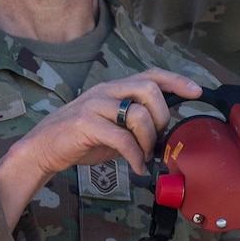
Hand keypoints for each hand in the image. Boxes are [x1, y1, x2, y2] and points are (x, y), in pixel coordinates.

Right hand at [0, 70, 201, 227]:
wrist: (43, 149)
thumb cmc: (81, 139)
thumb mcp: (114, 127)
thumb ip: (136, 125)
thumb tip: (165, 135)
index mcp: (114, 88)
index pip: (150, 74)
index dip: (176, 80)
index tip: (197, 91)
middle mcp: (106, 91)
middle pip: (149, 89)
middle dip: (163, 116)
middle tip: (159, 139)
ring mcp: (95, 105)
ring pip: (138, 114)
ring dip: (148, 141)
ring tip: (144, 157)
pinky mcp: (85, 124)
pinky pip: (122, 138)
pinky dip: (135, 156)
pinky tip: (136, 167)